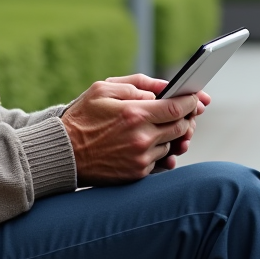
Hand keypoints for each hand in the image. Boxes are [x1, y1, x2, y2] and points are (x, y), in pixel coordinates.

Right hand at [61, 75, 208, 184]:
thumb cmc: (82, 117)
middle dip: (186, 118)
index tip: (195, 98)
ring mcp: (140, 158)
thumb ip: (138, 84)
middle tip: (183, 112)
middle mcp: (141, 138)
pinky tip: (152, 143)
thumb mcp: (104, 89)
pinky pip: (161, 161)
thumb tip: (164, 88)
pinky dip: (160, 150)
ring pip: (172, 144)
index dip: (191, 102)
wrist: (63, 153)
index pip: (178, 107)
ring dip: (172, 135)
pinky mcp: (137, 173)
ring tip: (161, 127)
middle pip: (181, 127)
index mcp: (135, 113)